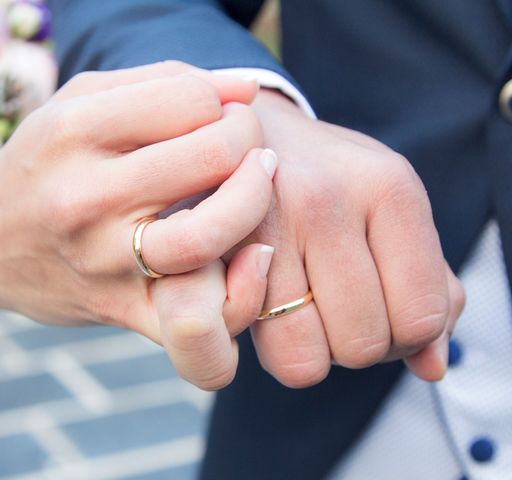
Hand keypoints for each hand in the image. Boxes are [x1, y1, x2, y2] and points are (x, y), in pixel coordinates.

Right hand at [0, 64, 276, 387]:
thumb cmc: (42, 162)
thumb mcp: (80, 101)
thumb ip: (162, 82)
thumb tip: (245, 91)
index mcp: (74, 132)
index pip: (191, 100)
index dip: (225, 102)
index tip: (219, 115)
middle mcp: (85, 197)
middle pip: (213, 156)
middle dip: (250, 140)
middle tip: (249, 144)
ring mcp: (102, 261)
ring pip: (208, 235)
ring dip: (255, 201)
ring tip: (258, 184)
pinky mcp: (120, 310)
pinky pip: (197, 323)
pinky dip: (242, 294)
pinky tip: (252, 257)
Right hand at [246, 89, 464, 386]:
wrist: (250, 134)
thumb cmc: (328, 181)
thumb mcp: (390, 213)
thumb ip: (427, 287)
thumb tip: (431, 366)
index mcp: (389, 189)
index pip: (420, 318)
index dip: (405, 338)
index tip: (382, 315)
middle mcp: (327, 200)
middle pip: (363, 344)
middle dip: (355, 344)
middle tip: (338, 309)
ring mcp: (265, 222)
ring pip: (307, 359)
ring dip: (312, 350)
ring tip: (304, 309)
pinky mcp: (218, 249)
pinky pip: (258, 346)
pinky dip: (272, 344)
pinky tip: (271, 306)